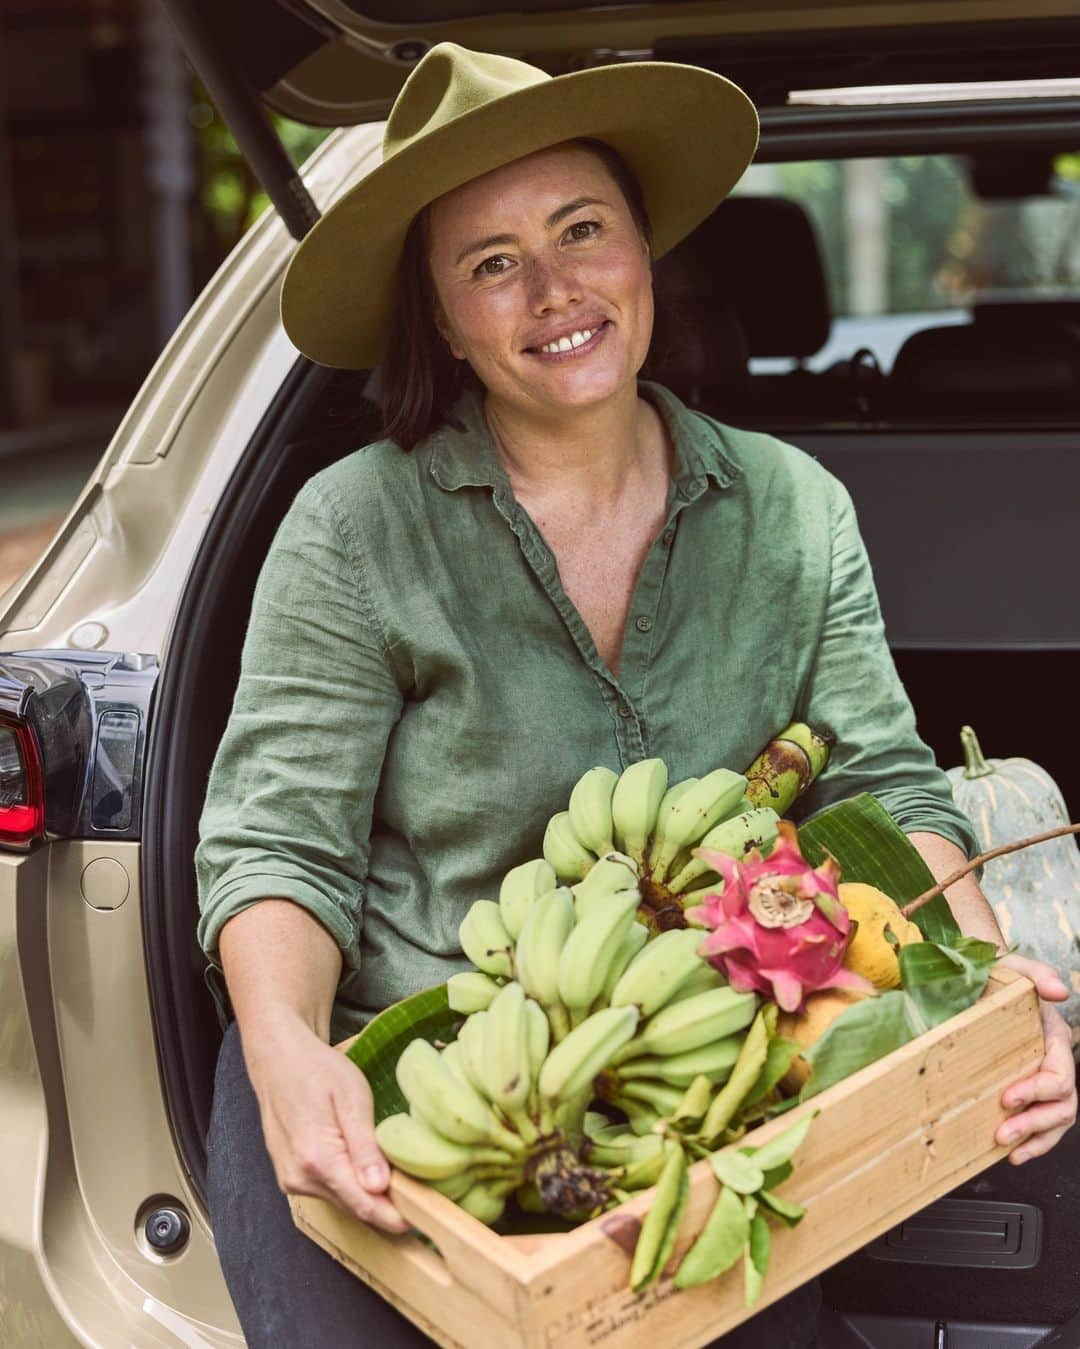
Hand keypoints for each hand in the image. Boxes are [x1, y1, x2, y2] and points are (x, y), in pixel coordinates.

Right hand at [243, 1011, 410, 1234]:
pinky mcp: (290, 1175)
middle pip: (353, 1207)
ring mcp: (291, 1179)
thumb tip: (380, 1188)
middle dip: (386, 1207)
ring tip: (400, 1183)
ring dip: (368, 1197)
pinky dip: (350, 1186)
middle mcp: (299, 1178)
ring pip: (341, 1201)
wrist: (278, 1058)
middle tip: (421, 1197)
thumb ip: (364, 1146)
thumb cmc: (317, 1070)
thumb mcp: (351, 1098)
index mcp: (317, 1159)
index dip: (394, 1217)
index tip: (423, 1220)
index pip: (363, 1205)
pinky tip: (368, 1171)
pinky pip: (328, 1190)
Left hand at [995, 953, 1076, 1164]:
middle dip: (1034, 1122)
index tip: (1007, 1097)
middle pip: (1062, 1105)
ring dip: (1035, 1138)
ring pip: (1057, 1120)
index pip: (1059, 1074)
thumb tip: (1059, 990)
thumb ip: (1037, 974)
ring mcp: (1042, 1078)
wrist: (978, 980)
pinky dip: (1032, 1143)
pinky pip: (1042, 1125)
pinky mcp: (1026, 1090)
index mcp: (1054, 1037)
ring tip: (1008, 1149)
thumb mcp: (1015, 967)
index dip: (1037, 1091)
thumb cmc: (999, 975)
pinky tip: (1013, 1154)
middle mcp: (1054, 1061)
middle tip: (1002, 1132)